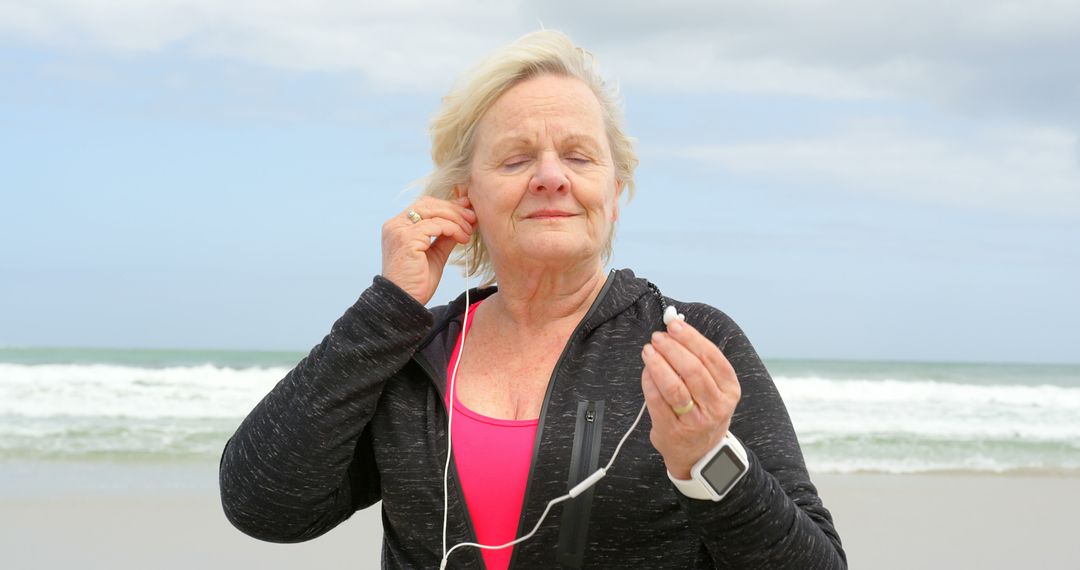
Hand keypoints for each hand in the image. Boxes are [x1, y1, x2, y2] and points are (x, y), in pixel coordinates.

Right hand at [381, 195, 475, 304]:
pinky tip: (462, 238)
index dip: (447, 205)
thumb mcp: (435, 254)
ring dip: (456, 219)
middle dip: (454, 209)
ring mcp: (399, 231)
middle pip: (429, 204)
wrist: (405, 303)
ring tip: (469, 231)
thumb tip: (463, 222)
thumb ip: (445, 237)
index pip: (424, 205)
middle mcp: (395, 225)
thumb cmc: (417, 282)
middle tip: (472, 217)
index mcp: (398, 226)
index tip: (467, 210)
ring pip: (433, 212)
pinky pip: (436, 226)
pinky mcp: (406, 240)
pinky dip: (452, 229)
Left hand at [640, 318, 740, 478]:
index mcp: (730, 390)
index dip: (691, 338)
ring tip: (648, 350)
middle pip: (693, 370)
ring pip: (674, 386)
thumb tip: (676, 328)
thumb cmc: (705, 412)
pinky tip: (646, 370)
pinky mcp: (672, 431)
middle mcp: (717, 406)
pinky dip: (648, 382)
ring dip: (658, 363)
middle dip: (672, 349)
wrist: (700, 454)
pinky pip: (657, 401)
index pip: (712, 357)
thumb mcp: (714, 389)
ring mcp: (695, 421)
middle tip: (657, 337)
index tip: (674, 325)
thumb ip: (699, 361)